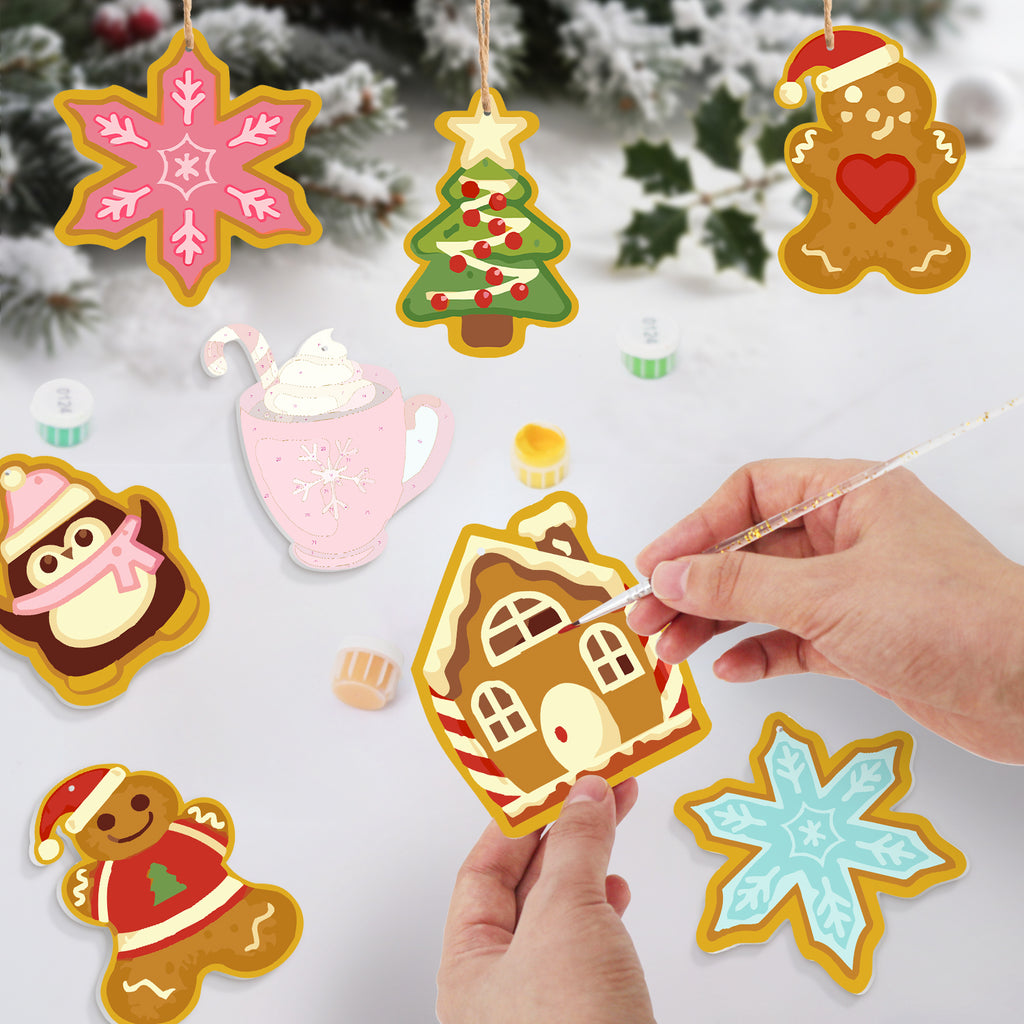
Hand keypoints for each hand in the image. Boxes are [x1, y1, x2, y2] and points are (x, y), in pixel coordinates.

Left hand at [437, 776, 655, 1023]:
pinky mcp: (587, 1014)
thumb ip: (575, 848)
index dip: (521, 818)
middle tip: (595, 786)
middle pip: (526, 885)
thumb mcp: (567, 916)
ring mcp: (544, 1002)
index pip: (485, 869)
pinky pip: (587, 941)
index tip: (553, 778)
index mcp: (469, 962)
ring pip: (560, 911)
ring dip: (589, 861)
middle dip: (564, 830)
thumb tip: (583, 796)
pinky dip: (605, 905)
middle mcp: (500, 985)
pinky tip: (617, 890)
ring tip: (612, 817)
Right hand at [627, 459, 1023, 763]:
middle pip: (749, 550)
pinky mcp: (861, 639)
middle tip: (648, 618)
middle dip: (696, 585)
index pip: (752, 495)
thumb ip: (738, 586)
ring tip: (671, 650)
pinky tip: (730, 670)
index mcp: (849, 495)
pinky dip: (759, 652)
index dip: (696, 528)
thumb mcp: (827, 596)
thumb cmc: (951, 620)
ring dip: (716, 623)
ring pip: (764, 598)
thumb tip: (669, 576)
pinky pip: (792, 638)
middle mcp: (848, 536)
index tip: (655, 566)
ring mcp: (854, 589)